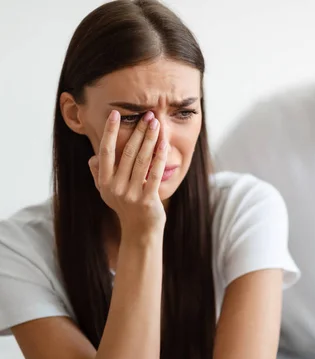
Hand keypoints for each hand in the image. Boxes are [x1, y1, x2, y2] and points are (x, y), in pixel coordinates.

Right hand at [89, 110, 168, 234]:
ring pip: (142, 160)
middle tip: (146, 115)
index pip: (106, 151)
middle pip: (127, 152)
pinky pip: (154, 174)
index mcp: (104, 182)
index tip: (115, 114)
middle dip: (138, 131)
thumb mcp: (106, 192)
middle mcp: (115, 187)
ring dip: (150, 140)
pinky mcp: (147, 200)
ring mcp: (131, 194)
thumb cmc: (125, 208)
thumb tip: (93, 157)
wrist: (140, 231)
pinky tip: (164, 144)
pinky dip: (159, 158)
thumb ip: (99, 174)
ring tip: (156, 124)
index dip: (110, 132)